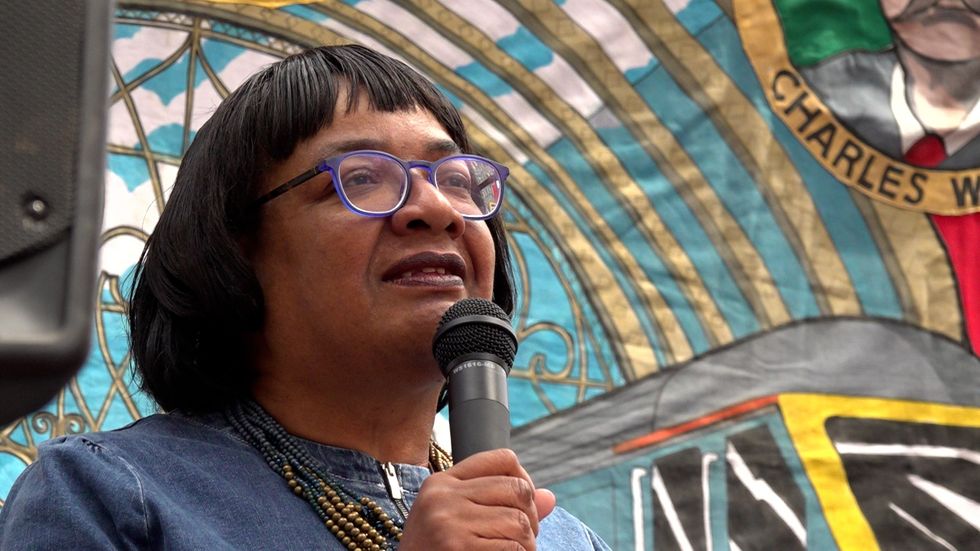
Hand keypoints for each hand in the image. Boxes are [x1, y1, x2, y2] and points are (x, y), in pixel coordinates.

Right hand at [399, 448, 556, 550]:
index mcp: (441, 483)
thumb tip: (550, 497)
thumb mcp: (455, 521)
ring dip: (527, 545)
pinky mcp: (458, 549)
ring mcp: (449, 523)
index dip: (524, 480)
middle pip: (517, 489)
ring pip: (519, 522)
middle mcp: (443, 497)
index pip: (502, 459)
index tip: (523, 505)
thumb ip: (500, 505)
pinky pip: (513, 549)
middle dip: (531, 517)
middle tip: (523, 539)